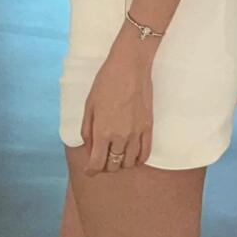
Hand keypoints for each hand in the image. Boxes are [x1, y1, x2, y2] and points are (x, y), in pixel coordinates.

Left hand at [81, 32, 154, 175]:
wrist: (130, 65)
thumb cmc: (106, 81)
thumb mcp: (89, 105)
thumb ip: (87, 130)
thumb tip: (90, 148)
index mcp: (102, 131)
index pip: (97, 163)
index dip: (91, 171)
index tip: (89, 170)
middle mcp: (120, 136)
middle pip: (113, 165)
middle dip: (105, 167)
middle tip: (102, 160)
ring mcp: (136, 133)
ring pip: (130, 162)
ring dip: (121, 164)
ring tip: (117, 156)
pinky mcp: (149, 127)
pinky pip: (145, 153)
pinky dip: (138, 160)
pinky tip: (133, 156)